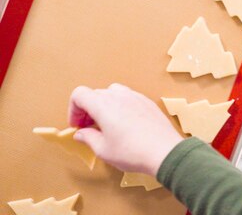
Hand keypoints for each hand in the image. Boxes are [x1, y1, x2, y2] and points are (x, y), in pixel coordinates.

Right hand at [68, 83, 182, 175]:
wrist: (165, 152)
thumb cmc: (133, 152)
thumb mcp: (103, 150)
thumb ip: (88, 138)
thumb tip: (81, 134)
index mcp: (103, 105)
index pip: (79, 94)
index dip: (73, 109)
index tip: (77, 125)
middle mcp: (119, 96)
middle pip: (96, 93)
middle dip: (88, 109)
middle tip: (89, 127)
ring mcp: (136, 97)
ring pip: (113, 92)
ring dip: (105, 105)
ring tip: (107, 124)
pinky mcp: (148, 102)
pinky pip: (129, 97)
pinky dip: (121, 106)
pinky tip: (125, 123)